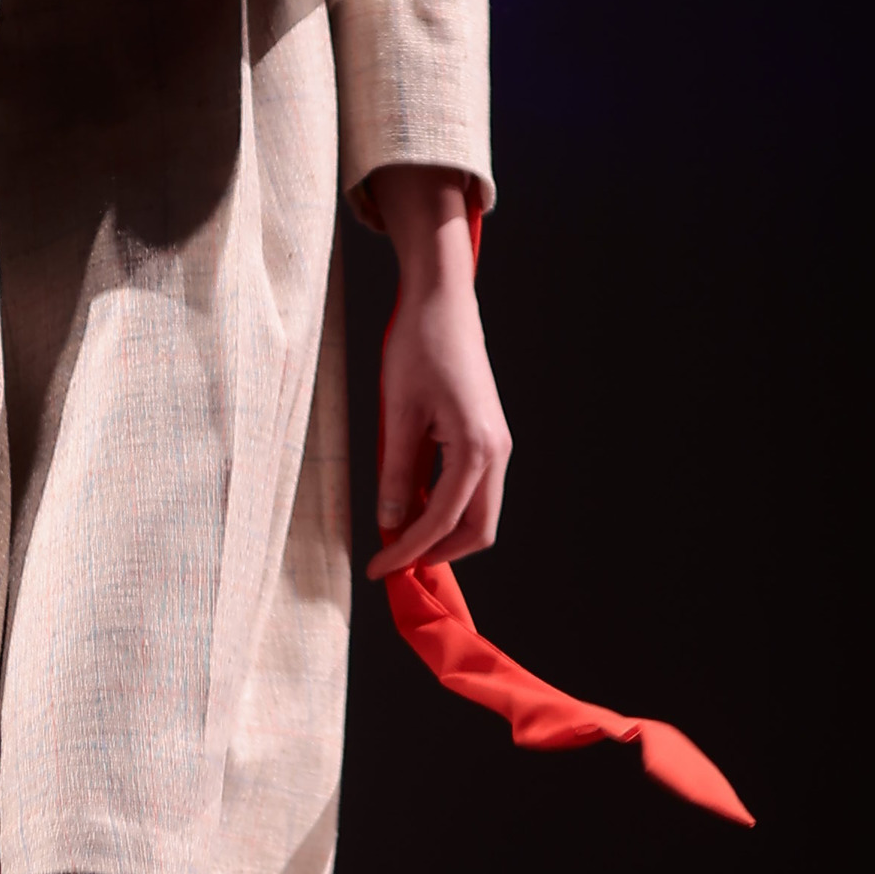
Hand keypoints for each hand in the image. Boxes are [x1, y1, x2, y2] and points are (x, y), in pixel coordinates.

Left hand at [362, 165, 510, 578]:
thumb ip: (397, 473)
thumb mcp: (398, 414)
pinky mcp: (488, 437)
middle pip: (477, 530)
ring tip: (397, 538)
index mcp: (476, 449)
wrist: (443, 304)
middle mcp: (496, 452)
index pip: (443, 522)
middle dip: (436, 553)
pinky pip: (473, 488)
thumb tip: (391, 522)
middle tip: (393, 563)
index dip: (409, 551)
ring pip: (478, 512)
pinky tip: (412, 505)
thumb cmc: (419, 348)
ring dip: (441, 532)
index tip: (378, 570)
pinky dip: (446, 507)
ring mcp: (496, 445)